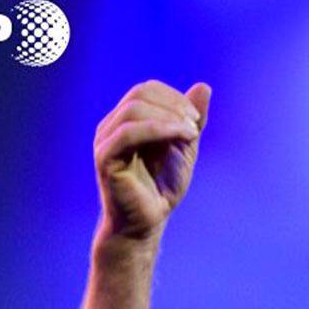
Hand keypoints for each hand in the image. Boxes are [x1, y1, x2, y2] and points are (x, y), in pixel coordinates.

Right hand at [93, 80, 211, 239]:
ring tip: (190, 134)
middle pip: (139, 94)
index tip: (196, 118)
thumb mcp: (184, 148)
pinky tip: (180, 138)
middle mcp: (111, 127)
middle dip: (173, 105)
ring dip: (168, 117)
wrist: (149, 222)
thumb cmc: (162, 188)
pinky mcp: (105, 158)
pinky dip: (158, 129)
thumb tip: (204, 86)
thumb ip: (191, 120)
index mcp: (126, 121)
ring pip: (134, 109)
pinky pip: (128, 133)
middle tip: (195, 125)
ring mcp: (105, 141)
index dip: (173, 97)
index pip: (146, 90)